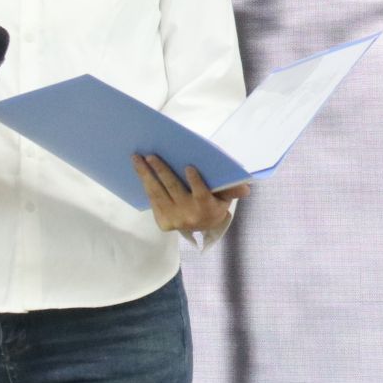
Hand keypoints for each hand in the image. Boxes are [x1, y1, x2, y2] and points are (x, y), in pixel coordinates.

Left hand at [132, 154, 249, 235]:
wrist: (204, 227)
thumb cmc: (214, 204)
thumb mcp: (226, 197)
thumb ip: (233, 189)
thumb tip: (246, 187)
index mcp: (207, 207)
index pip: (201, 193)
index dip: (195, 181)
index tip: (189, 167)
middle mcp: (189, 214)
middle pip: (173, 189)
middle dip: (161, 171)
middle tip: (150, 155)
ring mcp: (174, 219)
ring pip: (158, 193)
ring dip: (145, 175)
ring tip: (137, 159)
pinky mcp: (163, 222)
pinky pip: (153, 200)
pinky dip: (145, 184)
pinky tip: (140, 171)